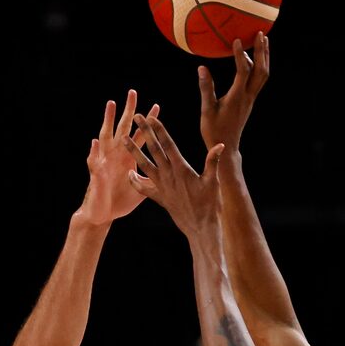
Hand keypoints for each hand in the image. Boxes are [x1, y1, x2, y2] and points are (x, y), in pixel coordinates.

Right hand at [81, 91, 158, 225]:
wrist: (103, 216)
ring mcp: (106, 163)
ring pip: (106, 138)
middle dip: (128, 111)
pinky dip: (94, 153)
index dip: (148, 123)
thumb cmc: (121, 201)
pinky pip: (94, 163)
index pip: (141, 136)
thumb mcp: (143, 190)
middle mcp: (117, 156)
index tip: (157, 106)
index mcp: (129, 158)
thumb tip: (172, 174)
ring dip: (108, 120)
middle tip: (133, 92)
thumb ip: (155, 179)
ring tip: (111, 104)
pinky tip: (95, 142)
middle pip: (123, 128)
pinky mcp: (97, 176)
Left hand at [126, 116, 223, 239]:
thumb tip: (220, 145)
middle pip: (154, 150)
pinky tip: (129, 174)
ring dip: (134, 152)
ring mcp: (162, 188)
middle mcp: (169, 176)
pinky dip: (135, 182)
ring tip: (124, 139)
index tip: (150, 117)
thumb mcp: (214, 182)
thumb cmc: (210, 205)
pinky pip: (144, 189)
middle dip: (145, 132)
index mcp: (182, 169)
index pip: (168, 145)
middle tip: (136, 117)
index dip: (158, 130)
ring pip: (144, 166)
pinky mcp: (160, 199)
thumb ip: (213, 162)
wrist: (201, 229)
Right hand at [198, 33, 269, 152]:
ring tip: (262, 40)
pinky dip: (259, 66)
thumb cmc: (214, 131)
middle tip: (260, 33)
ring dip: (264, 57)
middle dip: (261, 51)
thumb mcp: (206, 110)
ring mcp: (250, 98)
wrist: (227, 147)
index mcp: (237, 98)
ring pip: (263, 75)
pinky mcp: (249, 101)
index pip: (243, 72)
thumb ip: (206, 88)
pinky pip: (259, 80)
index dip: (240, 55)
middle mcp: (247, 96)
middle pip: (261, 71)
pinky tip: (253, 58)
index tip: (236, 40)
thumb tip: (202, 68)